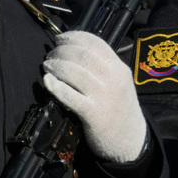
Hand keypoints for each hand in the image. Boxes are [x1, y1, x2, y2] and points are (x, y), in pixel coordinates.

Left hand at [43, 31, 146, 162]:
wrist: (130, 141)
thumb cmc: (120, 109)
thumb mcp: (120, 83)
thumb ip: (104, 68)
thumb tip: (75, 52)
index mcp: (120, 69)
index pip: (96, 43)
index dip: (74, 37)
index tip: (60, 38)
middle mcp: (113, 79)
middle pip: (83, 55)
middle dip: (61, 51)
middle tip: (50, 54)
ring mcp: (104, 96)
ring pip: (75, 72)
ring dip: (56, 65)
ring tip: (47, 66)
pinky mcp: (94, 114)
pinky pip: (70, 96)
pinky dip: (55, 86)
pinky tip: (47, 82)